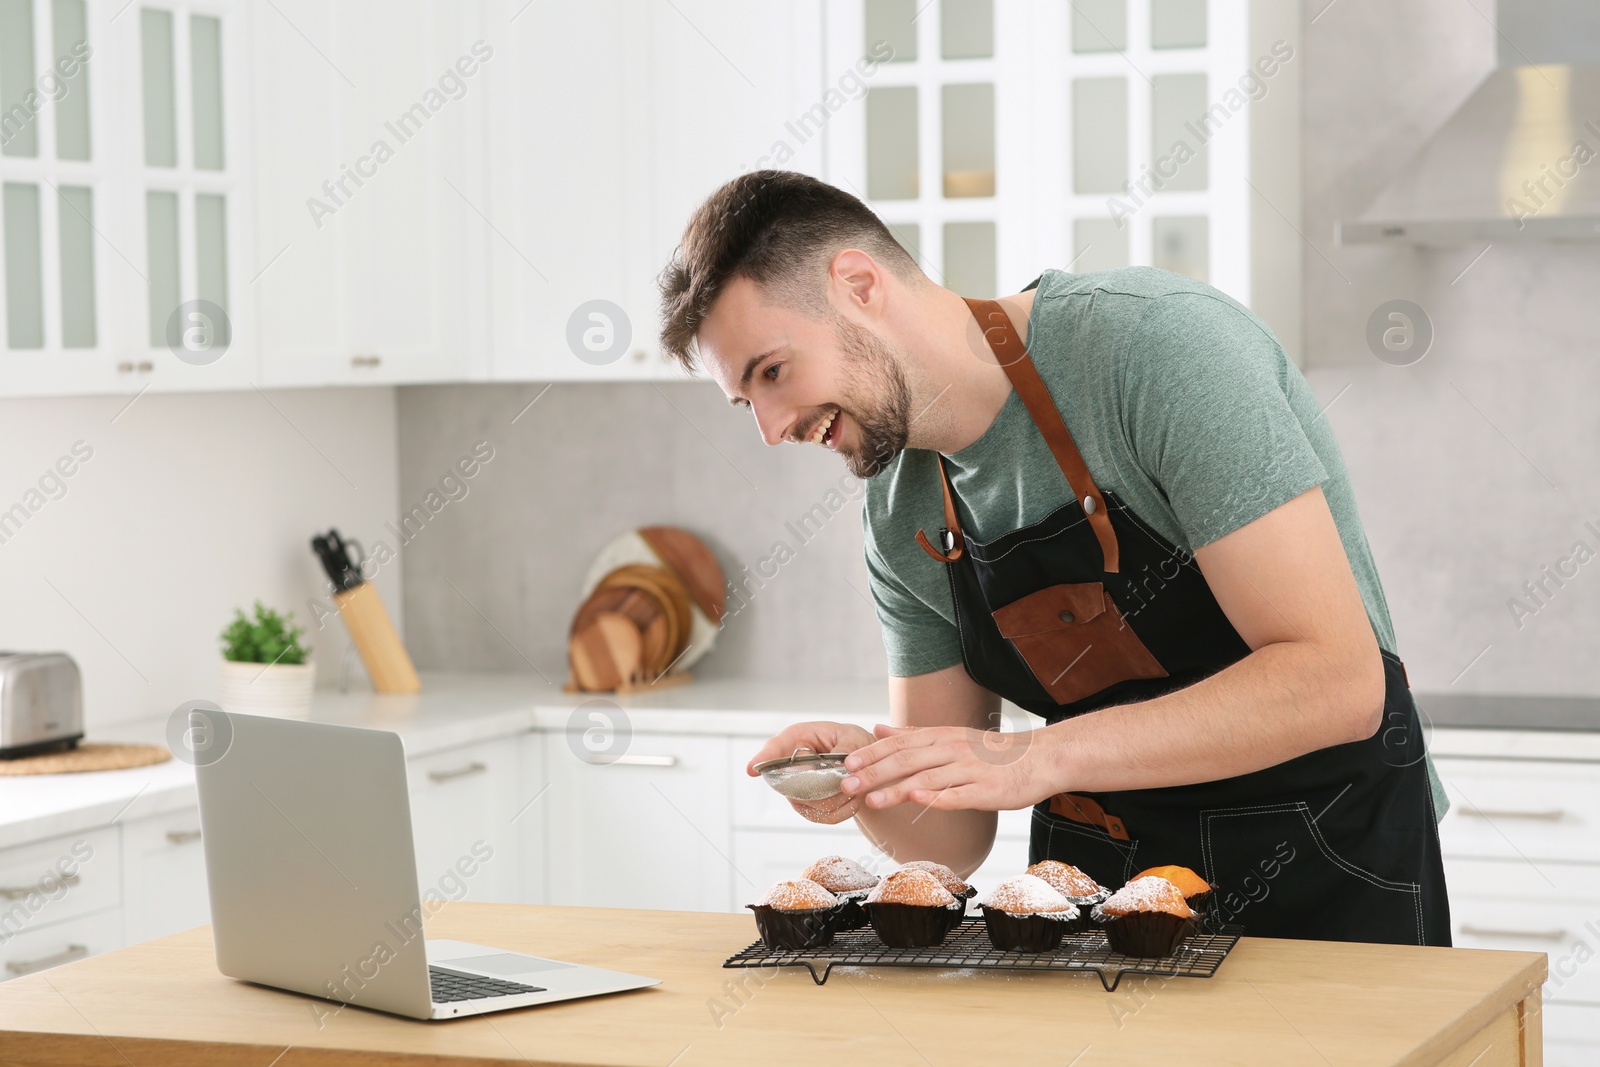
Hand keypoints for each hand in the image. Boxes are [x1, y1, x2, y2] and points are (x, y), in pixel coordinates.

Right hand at [748, 721, 876, 825]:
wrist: (862, 763)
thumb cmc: (852, 743)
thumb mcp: (853, 736)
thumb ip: (847, 748)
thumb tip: (843, 764)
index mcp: (796, 738)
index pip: (775, 748)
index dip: (763, 758)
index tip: (752, 770)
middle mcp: (789, 765)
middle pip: (792, 782)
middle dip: (822, 783)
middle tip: (847, 778)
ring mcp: (795, 789)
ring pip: (810, 802)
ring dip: (838, 797)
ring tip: (855, 787)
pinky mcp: (806, 807)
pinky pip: (822, 816)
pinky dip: (842, 811)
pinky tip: (853, 800)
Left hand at [840, 723, 1062, 811]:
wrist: (1040, 758)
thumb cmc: (992, 752)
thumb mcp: (950, 736)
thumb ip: (913, 734)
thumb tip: (878, 728)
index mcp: (941, 736)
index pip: (899, 742)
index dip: (872, 753)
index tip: (847, 764)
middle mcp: (952, 749)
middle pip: (907, 759)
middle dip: (874, 772)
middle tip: (847, 785)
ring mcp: (970, 769)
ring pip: (928, 778)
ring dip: (896, 789)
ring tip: (871, 800)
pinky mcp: (987, 790)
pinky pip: (959, 795)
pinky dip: (937, 797)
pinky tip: (917, 801)